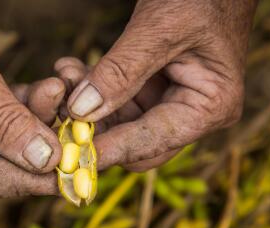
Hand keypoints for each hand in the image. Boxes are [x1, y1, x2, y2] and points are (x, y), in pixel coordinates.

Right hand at [0, 0, 64, 197]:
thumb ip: (6, 122)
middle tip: (81, 135)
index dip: (33, 180)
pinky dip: (28, 104)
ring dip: (39, 118)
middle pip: (2, 165)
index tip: (76, 176)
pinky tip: (50, 87)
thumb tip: (47, 161)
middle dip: (43, 145)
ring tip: (59, 91)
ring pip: (10, 141)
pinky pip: (8, 119)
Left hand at [66, 0, 257, 170]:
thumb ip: (121, 72)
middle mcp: (193, 114)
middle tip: (58, 116)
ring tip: (64, 78)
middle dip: (95, 130)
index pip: (152, 142)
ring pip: (119, 124)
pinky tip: (72, 71)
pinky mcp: (153, 92)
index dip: (110, 149)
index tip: (70, 156)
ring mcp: (172, 103)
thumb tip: (81, 111)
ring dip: (87, 107)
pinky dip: (93, 90)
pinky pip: (117, 103)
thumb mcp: (160, 28)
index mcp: (211, 107)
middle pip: (135, 144)